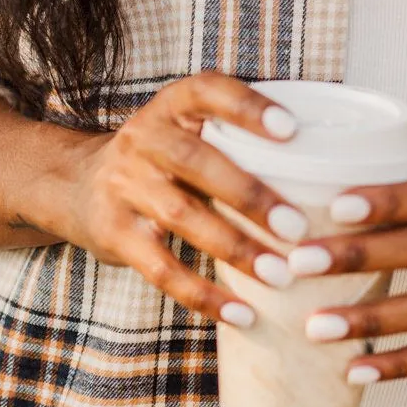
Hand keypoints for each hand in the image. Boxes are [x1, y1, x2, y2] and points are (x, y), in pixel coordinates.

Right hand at [50, 72, 310, 327]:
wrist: (75, 186)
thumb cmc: (164, 161)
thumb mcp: (187, 131)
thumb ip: (237, 139)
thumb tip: (331, 164)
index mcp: (171, 107)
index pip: (207, 92)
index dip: (247, 107)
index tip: (291, 130)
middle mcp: (143, 139)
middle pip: (196, 160)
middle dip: (250, 195)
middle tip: (298, 227)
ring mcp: (124, 185)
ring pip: (183, 217)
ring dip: (235, 248)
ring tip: (280, 274)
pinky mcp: (114, 233)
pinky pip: (162, 269)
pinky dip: (203, 295)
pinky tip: (243, 314)